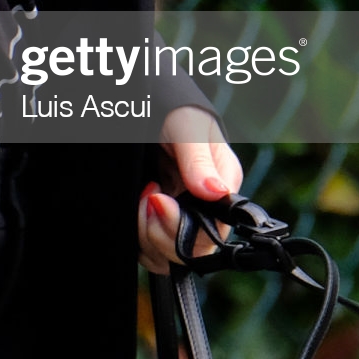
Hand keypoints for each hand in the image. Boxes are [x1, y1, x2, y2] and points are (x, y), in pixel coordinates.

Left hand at [138, 105, 243, 274]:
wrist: (141, 103)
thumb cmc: (171, 107)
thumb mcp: (186, 124)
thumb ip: (199, 159)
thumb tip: (216, 194)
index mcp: (222, 188)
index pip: (214, 233)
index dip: (184, 228)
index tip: (159, 200)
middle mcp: (204, 208)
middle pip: (192, 251)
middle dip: (161, 232)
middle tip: (147, 197)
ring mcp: (180, 216)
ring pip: (169, 256)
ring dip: (147, 235)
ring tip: (141, 196)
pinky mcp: (157, 220)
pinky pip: (151, 250)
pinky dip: (138, 237)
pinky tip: (135, 205)